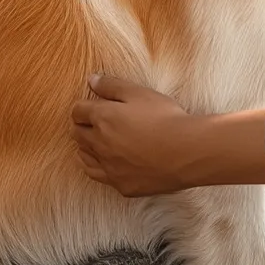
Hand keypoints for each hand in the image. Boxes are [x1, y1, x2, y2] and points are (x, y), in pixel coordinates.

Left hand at [71, 74, 203, 196]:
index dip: (82, 107)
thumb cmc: (166, 118)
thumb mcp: (141, 93)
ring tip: (95, 142)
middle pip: (77, 134)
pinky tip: (105, 163)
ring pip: (84, 156)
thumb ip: (113, 86)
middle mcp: (99, 143)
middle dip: (81, 126)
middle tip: (91, 122)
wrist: (187, 152)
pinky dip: (97, 166)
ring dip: (86, 147)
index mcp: (103, 118)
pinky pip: (98, 175)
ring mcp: (108, 166)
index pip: (78, 111)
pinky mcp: (119, 184)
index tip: (89, 106)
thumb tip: (91, 80)